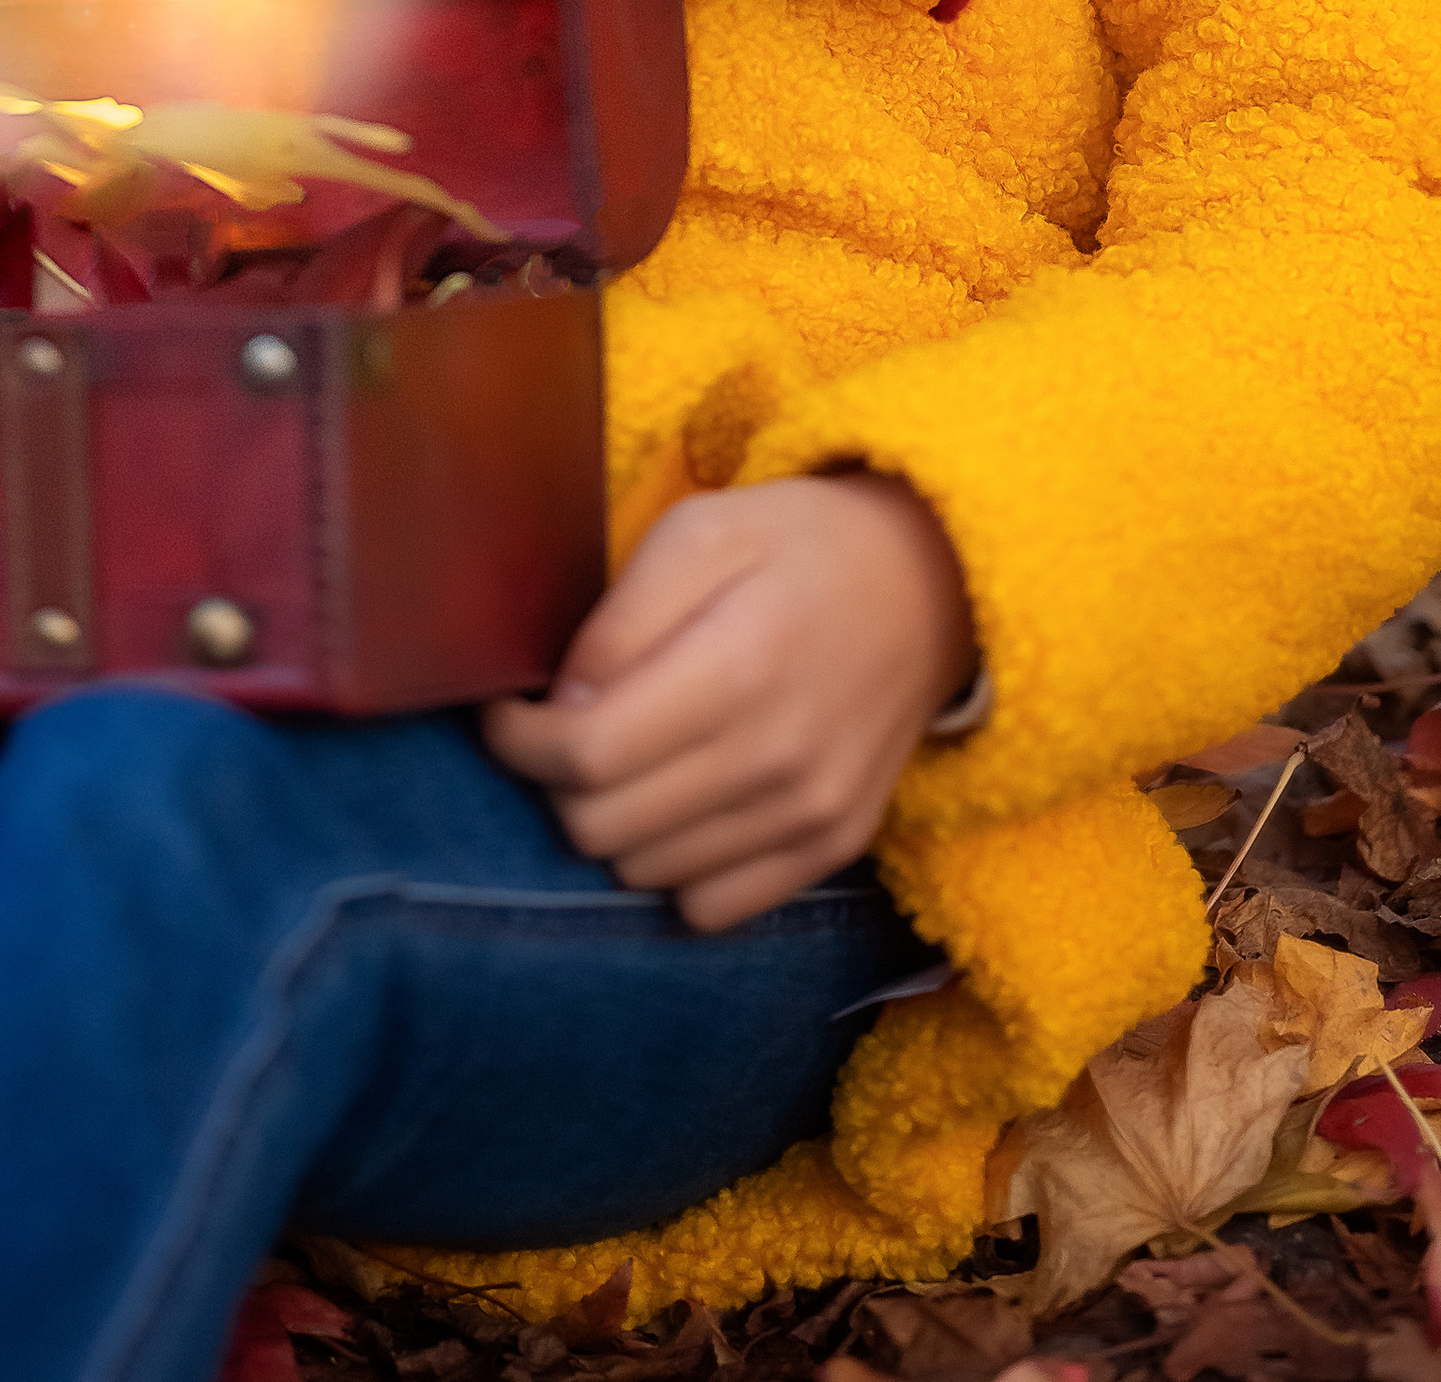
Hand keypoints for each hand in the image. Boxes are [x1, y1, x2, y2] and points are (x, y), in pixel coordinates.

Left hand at [483, 472, 975, 931]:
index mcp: (738, 668)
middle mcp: (778, 760)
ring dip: (613, 821)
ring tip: (629, 754)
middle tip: (562, 728)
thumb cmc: (797, 544)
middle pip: (600, 827)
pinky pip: (710, 908)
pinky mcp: (833, 847)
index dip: (518, 739)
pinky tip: (681, 800)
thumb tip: (563, 706)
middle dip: (553, 780)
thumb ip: (621, 620)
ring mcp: (811, 815)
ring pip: (644, 873)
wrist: (929, 584)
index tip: (511, 707)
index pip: (584, 754)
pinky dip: (674, 865)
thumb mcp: (701, 531)